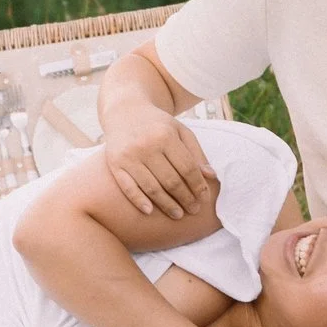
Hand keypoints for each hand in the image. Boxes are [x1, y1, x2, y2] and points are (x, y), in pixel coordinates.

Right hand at [102, 104, 215, 219]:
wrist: (124, 111)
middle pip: (171, 180)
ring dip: (167, 205)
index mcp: (166, 136)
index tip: (204, 198)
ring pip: (151, 187)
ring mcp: (129, 156)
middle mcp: (146, 145)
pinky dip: (139, 201)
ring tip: (178, 215)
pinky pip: (128, 187)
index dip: (198, 185)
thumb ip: (196, 153)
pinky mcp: (115, 163)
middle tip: (194, 210)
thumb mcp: (180, 131)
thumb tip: (211, 176)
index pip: (187, 168)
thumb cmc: (157, 125)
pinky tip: (150, 212)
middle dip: (185, 198)